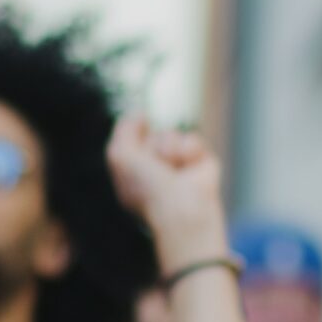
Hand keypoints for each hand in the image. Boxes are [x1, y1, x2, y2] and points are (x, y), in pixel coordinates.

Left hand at [106, 117, 228, 265]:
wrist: (181, 207)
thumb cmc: (147, 187)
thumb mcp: (119, 155)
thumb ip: (124, 129)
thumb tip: (142, 114)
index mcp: (134, 171)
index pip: (132, 140)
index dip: (134, 138)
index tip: (136, 141)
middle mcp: (156, 168)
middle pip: (153, 135)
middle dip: (153, 146)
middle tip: (156, 166)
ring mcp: (179, 165)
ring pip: (172, 135)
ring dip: (170, 149)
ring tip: (174, 168)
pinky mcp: (201, 162)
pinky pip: (193, 139)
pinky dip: (189, 150)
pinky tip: (189, 166)